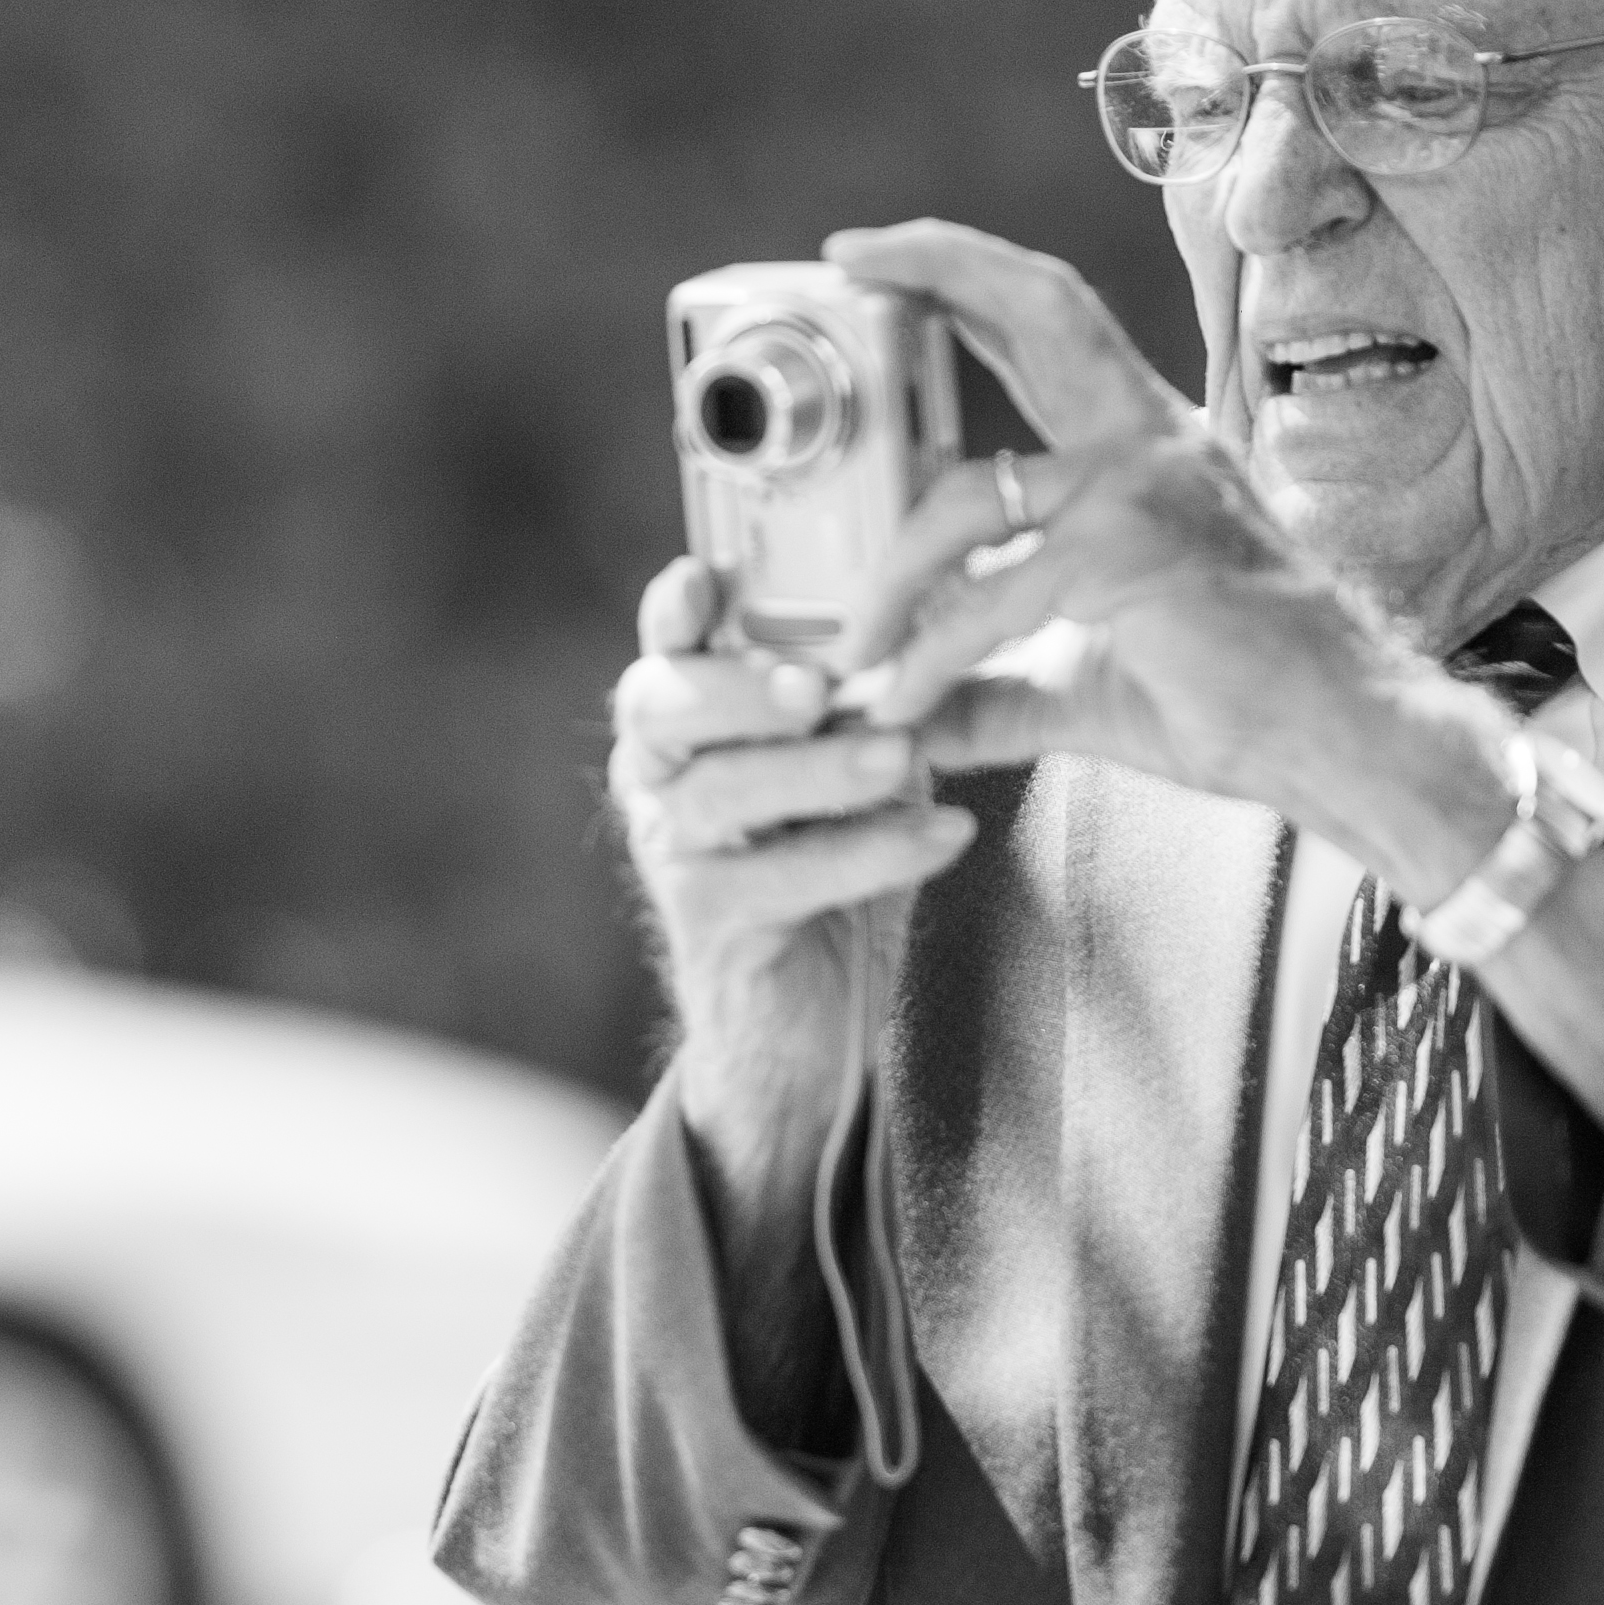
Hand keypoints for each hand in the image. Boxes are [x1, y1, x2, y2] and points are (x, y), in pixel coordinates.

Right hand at [608, 556, 975, 1177]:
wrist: (810, 1026)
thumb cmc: (832, 874)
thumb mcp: (848, 773)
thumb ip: (859, 707)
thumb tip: (931, 630)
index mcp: (688, 722)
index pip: (666, 648)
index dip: (675, 611)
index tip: (704, 578)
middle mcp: (659, 777)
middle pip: (663, 705)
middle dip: (739, 685)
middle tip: (817, 684)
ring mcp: (675, 851)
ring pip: (722, 790)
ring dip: (819, 768)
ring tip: (901, 755)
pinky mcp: (709, 923)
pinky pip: (783, 877)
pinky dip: (871, 852)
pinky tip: (944, 832)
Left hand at [825, 220, 1484, 849]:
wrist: (1340, 742)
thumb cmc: (1233, 702)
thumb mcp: (1080, 677)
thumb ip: (985, 682)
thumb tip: (894, 715)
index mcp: (1145, 447)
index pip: (1048, 323)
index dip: (964, 274)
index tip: (876, 256)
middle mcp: (1150, 440)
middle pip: (1036, 306)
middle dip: (935, 264)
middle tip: (845, 259)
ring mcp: (1143, 486)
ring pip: (963, 496)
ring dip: (886, 581)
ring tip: (847, 655)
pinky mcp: (1129, 552)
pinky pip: (986, 601)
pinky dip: (927, 661)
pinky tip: (897, 710)